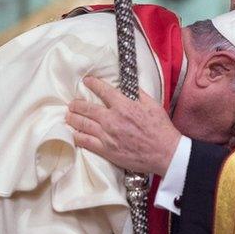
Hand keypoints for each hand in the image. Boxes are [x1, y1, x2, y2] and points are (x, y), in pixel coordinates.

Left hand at [66, 76, 181, 175]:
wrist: (164, 152)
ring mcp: (107, 135)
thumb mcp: (152, 104)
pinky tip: (74, 134)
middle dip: (77, 104)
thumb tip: (128, 85)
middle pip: (87, 108)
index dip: (92, 83)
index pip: (103, 91)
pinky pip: (85, 142)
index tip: (87, 81)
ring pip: (82, 124)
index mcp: (124, 105)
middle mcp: (112, 119)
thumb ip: (138, 93)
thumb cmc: (160, 128)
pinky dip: (77, 136)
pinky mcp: (106, 150)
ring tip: (69, 116)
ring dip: (73, 118)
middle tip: (72, 103)